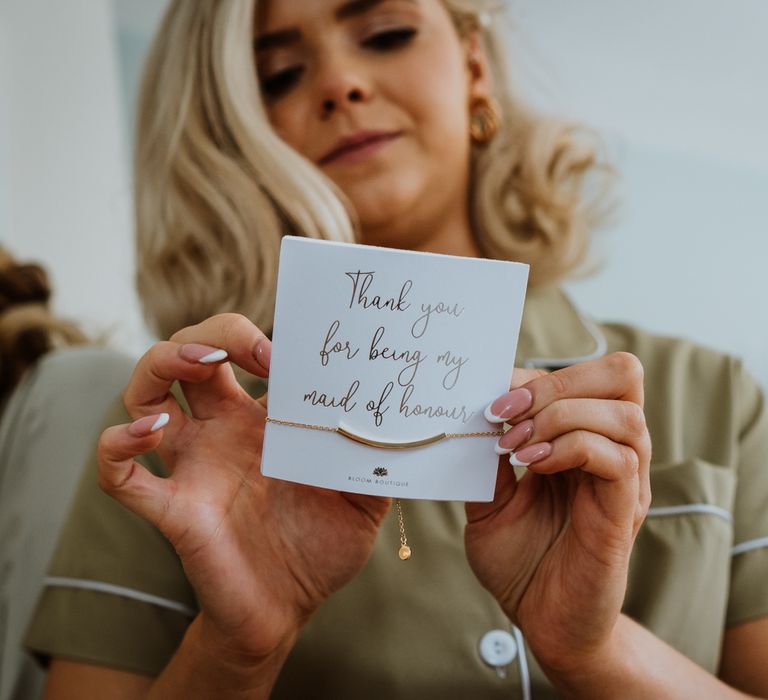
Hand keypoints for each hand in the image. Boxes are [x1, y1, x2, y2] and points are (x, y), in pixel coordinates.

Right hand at [97, 314, 390, 660]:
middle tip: (247, 348)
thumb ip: (376, 460)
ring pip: (144, 392)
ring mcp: (193, 466)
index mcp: (264, 421)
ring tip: (200, 365)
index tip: (289, 349)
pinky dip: (120, 444)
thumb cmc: (321, 546)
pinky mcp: (173, 507)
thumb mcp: (364, 497)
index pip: (243, 354)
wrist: (287, 608)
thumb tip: (402, 423)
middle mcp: (221, 432)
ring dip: (160, 365)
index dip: (255, 337)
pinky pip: (120, 472)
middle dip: (207, 335)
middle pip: (188, 355)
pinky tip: (152, 432)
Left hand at [464, 352, 650, 673]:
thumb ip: (488, 456)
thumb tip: (474, 411)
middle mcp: (613, 450)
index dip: (534, 375)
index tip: (490, 401)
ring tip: (514, 448)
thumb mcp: (490, 498)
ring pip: (622, 413)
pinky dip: (571, 448)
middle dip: (556, 383)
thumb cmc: (520, 559)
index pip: (585, 373)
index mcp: (583, 438)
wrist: (541, 620)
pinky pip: (618, 458)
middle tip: (506, 413)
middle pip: (621, 374)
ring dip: (558, 418)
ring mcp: (625, 480)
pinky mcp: (624, 511)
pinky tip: (531, 467)